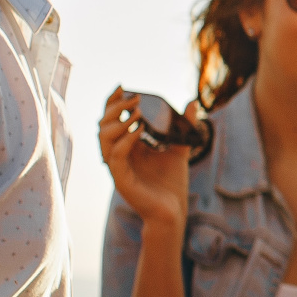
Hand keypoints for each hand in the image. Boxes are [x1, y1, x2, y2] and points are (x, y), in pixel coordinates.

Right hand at [98, 86, 195, 230]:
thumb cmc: (172, 183)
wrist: (173, 210)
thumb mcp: (180, 147)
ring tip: (137, 113)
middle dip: (116, 108)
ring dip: (118, 123)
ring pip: (103, 140)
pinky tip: (138, 131)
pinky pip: (115, 157)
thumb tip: (193, 102)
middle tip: (134, 98)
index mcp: (127, 146)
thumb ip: (185, 126)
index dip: (113, 102)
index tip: (123, 86)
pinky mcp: (121, 179)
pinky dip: (124, 142)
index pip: (112, 119)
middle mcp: (118, 155)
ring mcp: (118, 167)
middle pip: (104, 125)